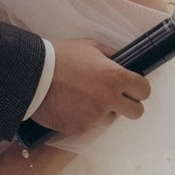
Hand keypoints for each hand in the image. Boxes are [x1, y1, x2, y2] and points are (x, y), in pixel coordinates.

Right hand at [32, 36, 149, 137]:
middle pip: (137, 112)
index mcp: (115, 77)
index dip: (139, 89)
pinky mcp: (80, 128)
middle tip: (115, 98)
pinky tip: (71, 106)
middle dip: (129, 105)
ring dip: (104, 111)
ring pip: (111, 119)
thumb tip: (123, 61)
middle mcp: (109, 99)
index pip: (144, 90)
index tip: (133, 88)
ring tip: (84, 98)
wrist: (30, 76)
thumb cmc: (59, 57)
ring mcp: (95, 116)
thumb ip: (111, 55)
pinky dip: (84, 118)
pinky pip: (90, 126)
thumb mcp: (89, 46)